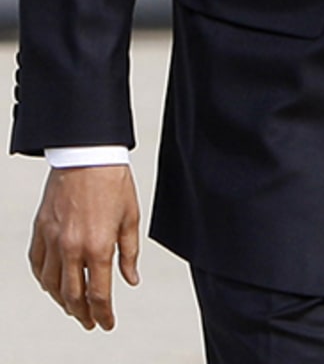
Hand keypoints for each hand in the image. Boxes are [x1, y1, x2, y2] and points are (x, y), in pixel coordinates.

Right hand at [28, 165, 140, 330]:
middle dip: (82, 314)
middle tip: (91, 323)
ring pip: (50, 284)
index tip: (107, 324)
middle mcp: (71, 248)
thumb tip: (130, 280)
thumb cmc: (114, 183)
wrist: (86, 156)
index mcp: (97, 246)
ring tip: (74, 308)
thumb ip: (129, 253)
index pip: (98, 293)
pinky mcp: (40, 230)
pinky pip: (36, 264)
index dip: (103, 313)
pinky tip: (52, 284)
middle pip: (72, 295)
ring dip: (62, 300)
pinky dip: (44, 279)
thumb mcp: (130, 218)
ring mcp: (52, 240)